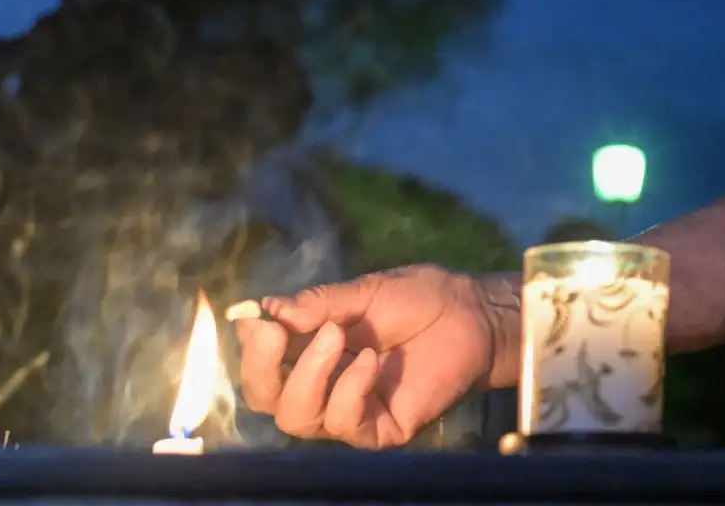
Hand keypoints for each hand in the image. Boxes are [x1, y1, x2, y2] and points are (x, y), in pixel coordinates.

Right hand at [235, 264, 513, 448]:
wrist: (472, 314)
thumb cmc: (420, 300)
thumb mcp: (363, 294)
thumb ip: (316, 306)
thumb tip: (260, 310)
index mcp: (312, 353)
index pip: (263, 366)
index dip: (253, 348)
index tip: (259, 320)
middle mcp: (323, 387)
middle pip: (268, 399)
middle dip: (264, 368)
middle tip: (279, 333)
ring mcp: (350, 412)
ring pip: (297, 417)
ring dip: (309, 374)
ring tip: (337, 335)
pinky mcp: (379, 431)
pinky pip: (343, 422)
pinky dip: (349, 388)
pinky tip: (371, 360)